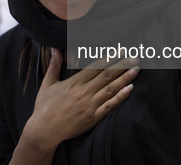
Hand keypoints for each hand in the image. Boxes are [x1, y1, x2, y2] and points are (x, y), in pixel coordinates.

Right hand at [23, 48, 139, 150]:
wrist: (43, 131)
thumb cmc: (44, 107)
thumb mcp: (47, 83)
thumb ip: (54, 65)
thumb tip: (54, 48)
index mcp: (74, 82)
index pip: (96, 66)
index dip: (109, 57)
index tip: (120, 50)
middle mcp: (84, 92)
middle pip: (107, 75)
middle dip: (122, 64)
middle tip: (135, 57)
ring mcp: (89, 106)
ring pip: (111, 89)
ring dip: (125, 78)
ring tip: (136, 69)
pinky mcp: (93, 118)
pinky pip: (110, 106)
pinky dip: (120, 97)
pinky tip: (130, 89)